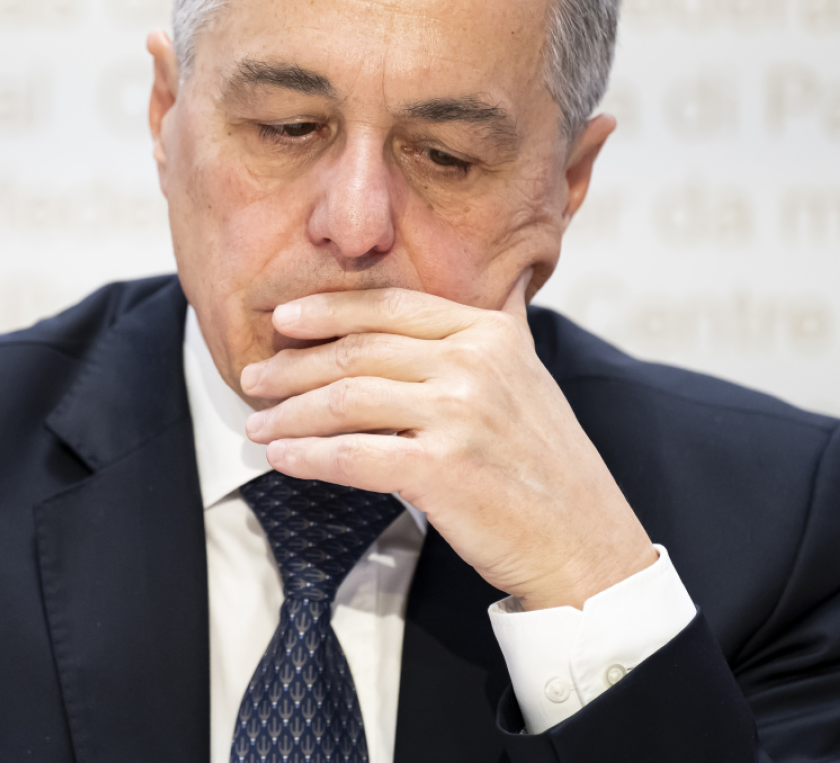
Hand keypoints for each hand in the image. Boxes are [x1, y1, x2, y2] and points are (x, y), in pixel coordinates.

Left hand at [241, 276, 658, 610]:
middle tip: (254, 378)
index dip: (329, 310)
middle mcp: (474, 363)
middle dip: (295, 364)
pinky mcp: (441, 469)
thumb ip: (490, 336)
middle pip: (360, 351)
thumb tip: (468, 298)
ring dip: (291, 413)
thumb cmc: (546, 466)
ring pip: (347, 400)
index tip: (285, 320)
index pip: (391, 307)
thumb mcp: (526, 379)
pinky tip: (283, 459)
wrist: (585, 542)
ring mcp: (458, 414)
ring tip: (259, 425)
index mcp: (490, 333)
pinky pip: (352, 455)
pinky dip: (308, 456)